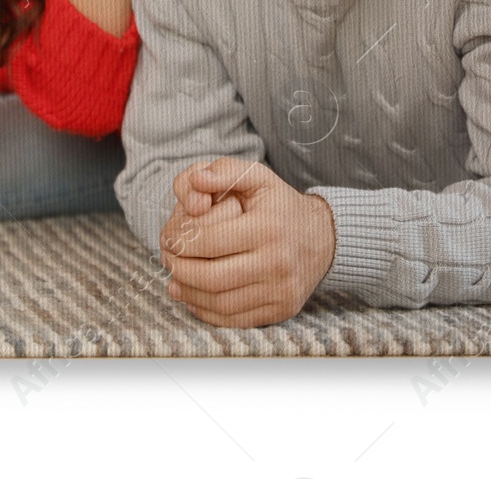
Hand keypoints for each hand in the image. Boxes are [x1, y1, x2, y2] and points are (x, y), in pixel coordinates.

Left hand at [157, 157, 336, 327]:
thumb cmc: (281, 206)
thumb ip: (224, 171)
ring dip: (188, 293)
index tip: (168, 237)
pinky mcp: (281, 310)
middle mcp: (276, 262)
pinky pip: (235, 318)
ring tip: (174, 279)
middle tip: (167, 259)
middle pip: (210, 276)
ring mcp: (280, 290)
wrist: (323, 239)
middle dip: (179, 269)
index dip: (179, 241)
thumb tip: (196, 180)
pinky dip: (208, 312)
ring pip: (220, 302)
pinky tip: (194, 298)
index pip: (207, 241)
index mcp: (267, 228)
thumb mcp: (257, 177)